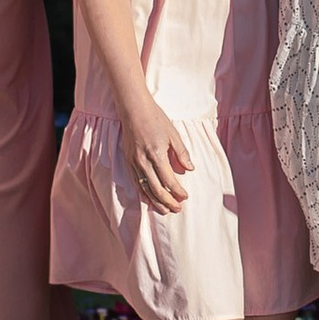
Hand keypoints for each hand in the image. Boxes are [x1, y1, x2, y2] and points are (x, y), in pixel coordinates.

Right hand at [125, 98, 196, 213]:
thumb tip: (190, 169)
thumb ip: (181, 153)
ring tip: (165, 210)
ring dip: (156, 202)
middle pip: (156, 189)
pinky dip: (143, 193)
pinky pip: (136, 182)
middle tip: (177, 209)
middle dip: (168, 201)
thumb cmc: (156, 119)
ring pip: (145, 189)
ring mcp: (134, 162)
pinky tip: (150, 199)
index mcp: (157, 154)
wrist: (134, 109)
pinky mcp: (128, 161)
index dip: (177, 191)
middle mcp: (143, 161)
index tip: (185, 197)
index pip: (168, 180)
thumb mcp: (173, 134)